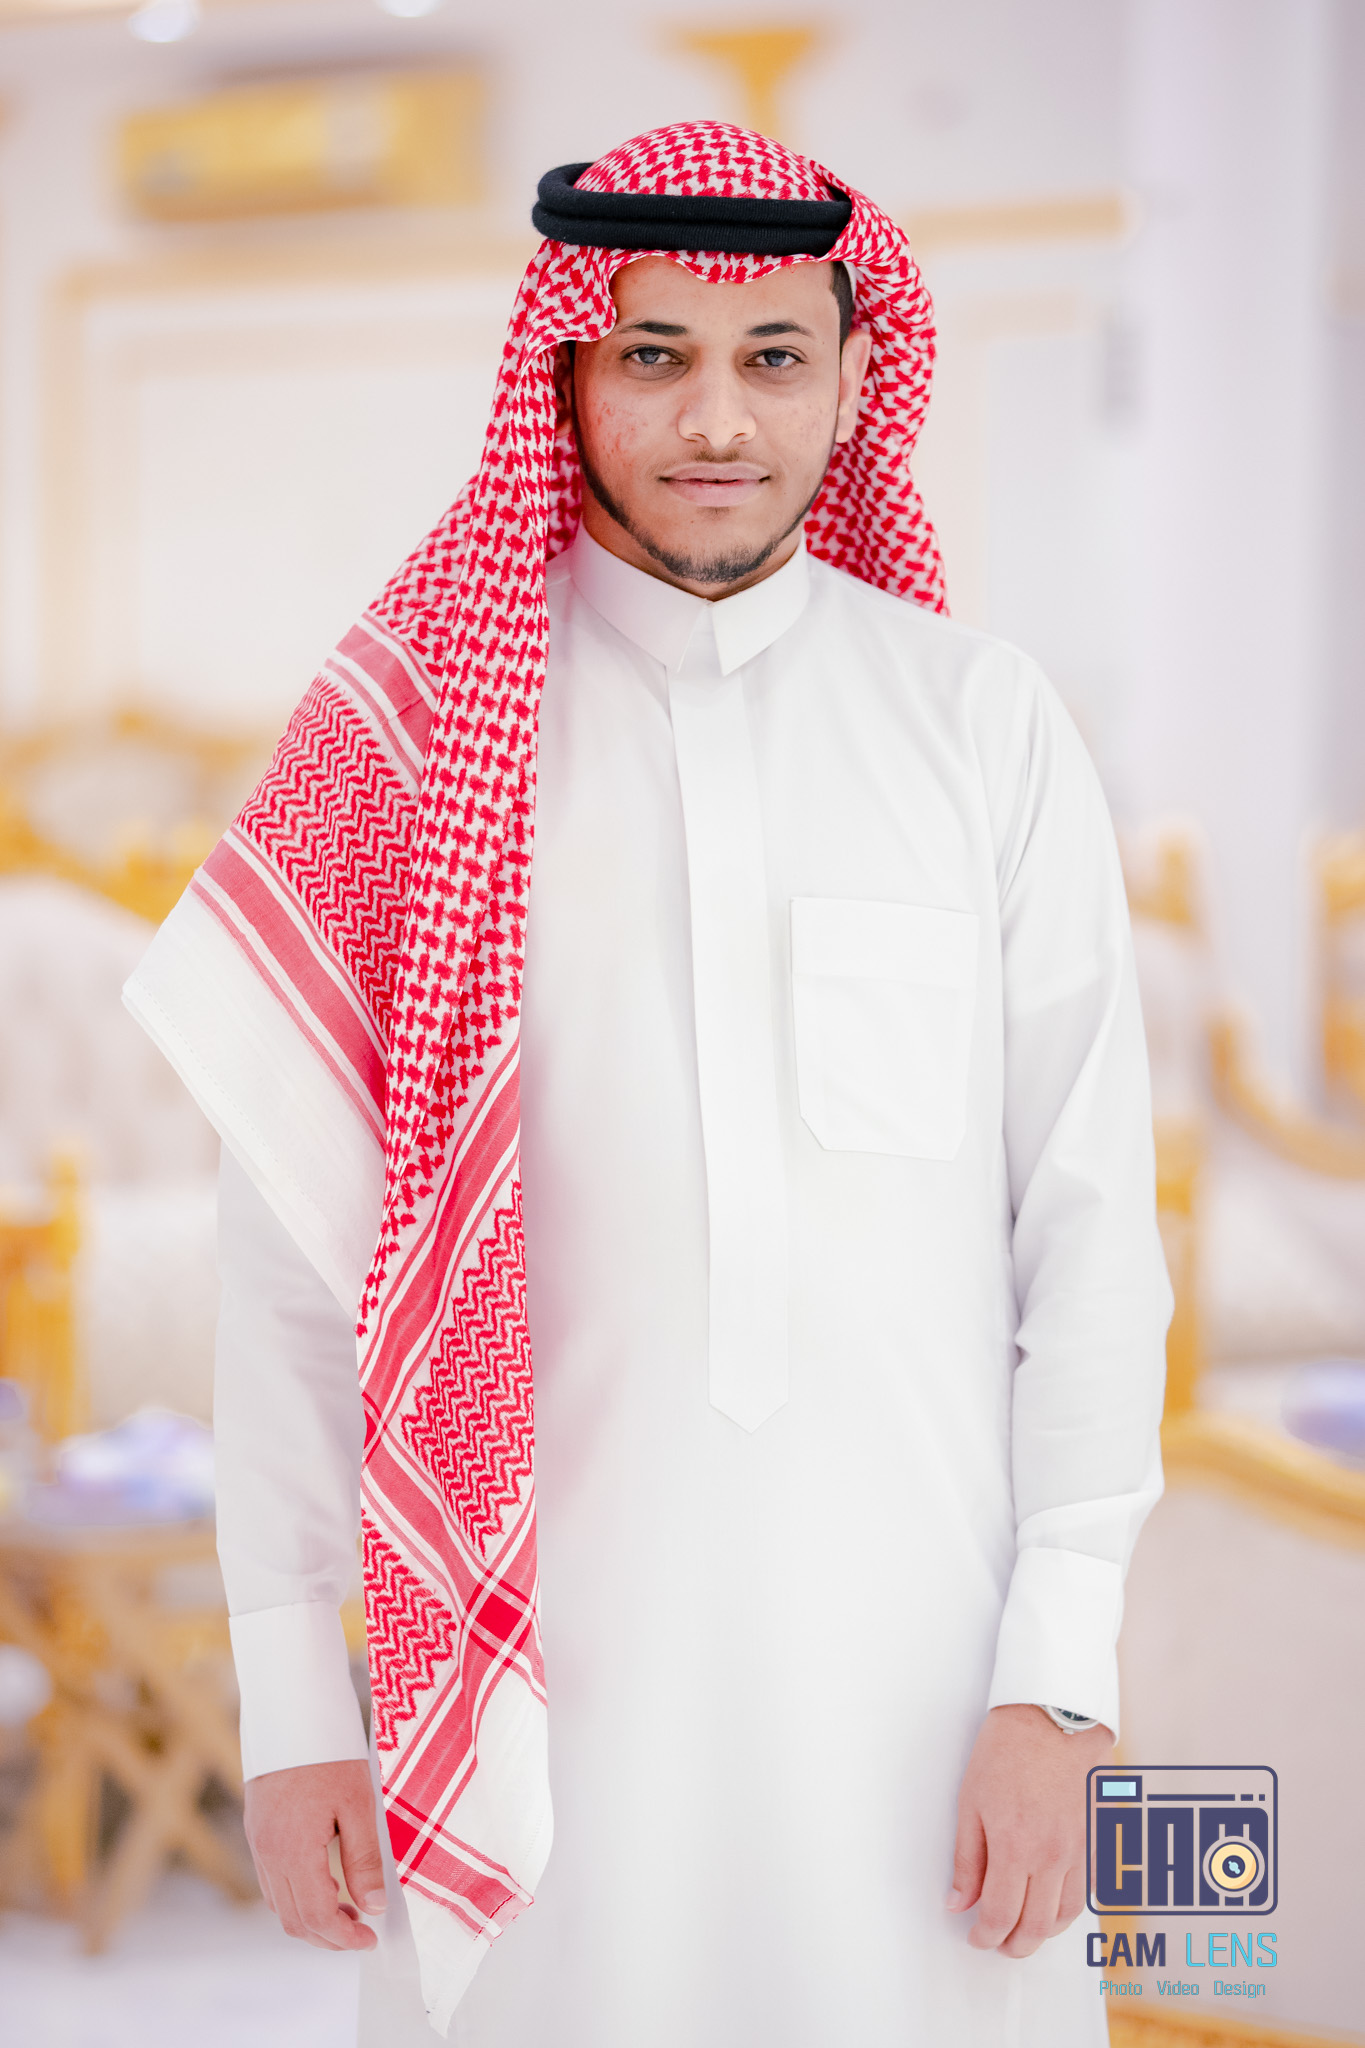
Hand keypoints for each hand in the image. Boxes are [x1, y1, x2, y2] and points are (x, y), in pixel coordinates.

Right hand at [244, 1759, 386, 1951]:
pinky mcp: (257, 1830)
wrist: (290, 1711)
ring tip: (349, 1907)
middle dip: (328, 1935)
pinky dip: (297, 1895)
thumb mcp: (357, 1804)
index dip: (343, 1937)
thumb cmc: (329, 1753)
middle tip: (362, 1930)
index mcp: (293, 1850)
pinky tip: (324, 1883)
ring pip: (279, 1904)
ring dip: (311, 1917)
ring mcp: (258, 1842)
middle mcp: (268, 1853)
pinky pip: (272, 1881)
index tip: (369, 1939)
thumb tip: (373, 1907)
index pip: (315, 1916)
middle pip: (293, 1919)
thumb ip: (363, 1860)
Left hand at [947, 1703, 1111, 1957]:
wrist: (1051, 1716)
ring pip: (1065, 1916)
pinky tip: (1049, 1902)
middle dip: (1014, 1945)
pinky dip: (1066, 1908)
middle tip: (997, 1943)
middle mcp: (1052, 1857)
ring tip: (1021, 1929)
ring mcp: (1077, 1850)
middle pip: (1036, 1927)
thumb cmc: (1006, 1752)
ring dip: (1042, 1932)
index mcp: (1016, 1848)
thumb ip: (967, 1860)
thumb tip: (959, 1903)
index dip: (985, 1936)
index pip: (1001, 1916)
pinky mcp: (1092, 1840)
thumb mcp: (970, 1802)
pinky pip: (1085, 1891)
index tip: (976, 1938)